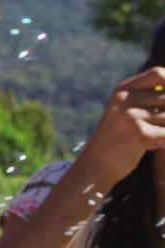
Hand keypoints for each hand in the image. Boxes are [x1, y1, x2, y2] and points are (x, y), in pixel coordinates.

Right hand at [80, 66, 164, 183]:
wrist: (96, 165)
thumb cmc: (118, 137)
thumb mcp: (126, 110)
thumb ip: (149, 97)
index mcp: (122, 90)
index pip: (158, 74)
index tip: (163, 104)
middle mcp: (125, 99)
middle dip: (164, 113)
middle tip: (154, 125)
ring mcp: (131, 116)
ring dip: (163, 128)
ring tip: (148, 136)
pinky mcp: (139, 134)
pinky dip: (161, 141)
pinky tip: (147, 146)